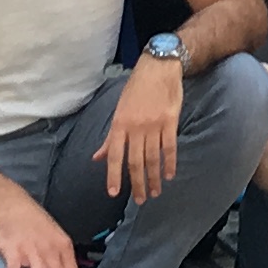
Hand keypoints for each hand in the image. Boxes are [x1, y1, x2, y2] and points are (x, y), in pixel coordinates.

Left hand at [98, 54, 184, 200]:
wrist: (158, 67)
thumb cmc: (136, 89)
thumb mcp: (119, 111)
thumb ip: (110, 137)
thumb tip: (97, 158)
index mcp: (120, 124)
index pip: (115, 156)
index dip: (113, 175)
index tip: (114, 193)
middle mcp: (136, 127)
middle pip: (135, 161)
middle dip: (137, 183)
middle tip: (139, 200)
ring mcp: (154, 125)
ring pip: (153, 158)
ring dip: (153, 178)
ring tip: (154, 192)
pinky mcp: (170, 121)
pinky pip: (170, 147)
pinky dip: (170, 163)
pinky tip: (169, 175)